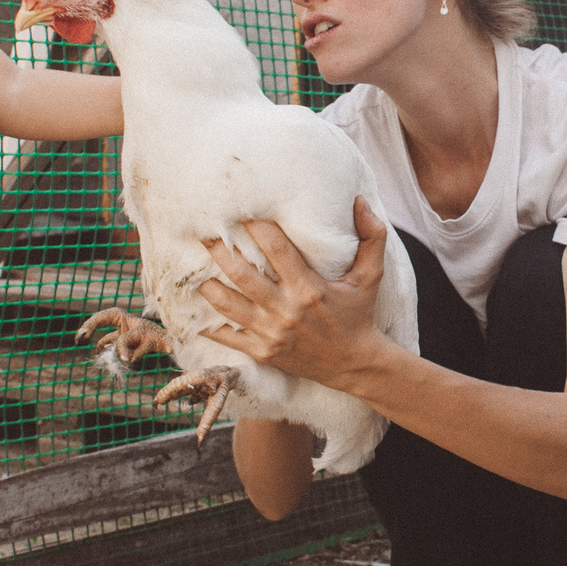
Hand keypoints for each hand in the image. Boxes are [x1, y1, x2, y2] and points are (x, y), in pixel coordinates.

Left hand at [197, 198, 392, 386]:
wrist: (354, 364)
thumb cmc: (359, 314)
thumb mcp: (371, 276)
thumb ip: (372, 237)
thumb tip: (360, 200)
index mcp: (310, 287)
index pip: (275, 247)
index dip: (254, 225)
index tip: (239, 210)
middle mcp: (287, 309)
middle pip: (241, 273)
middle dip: (219, 250)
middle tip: (204, 233)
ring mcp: (271, 333)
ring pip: (227, 304)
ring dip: (207, 284)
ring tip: (195, 269)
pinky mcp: (263, 352)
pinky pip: (226, 336)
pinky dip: (208, 324)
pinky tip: (197, 308)